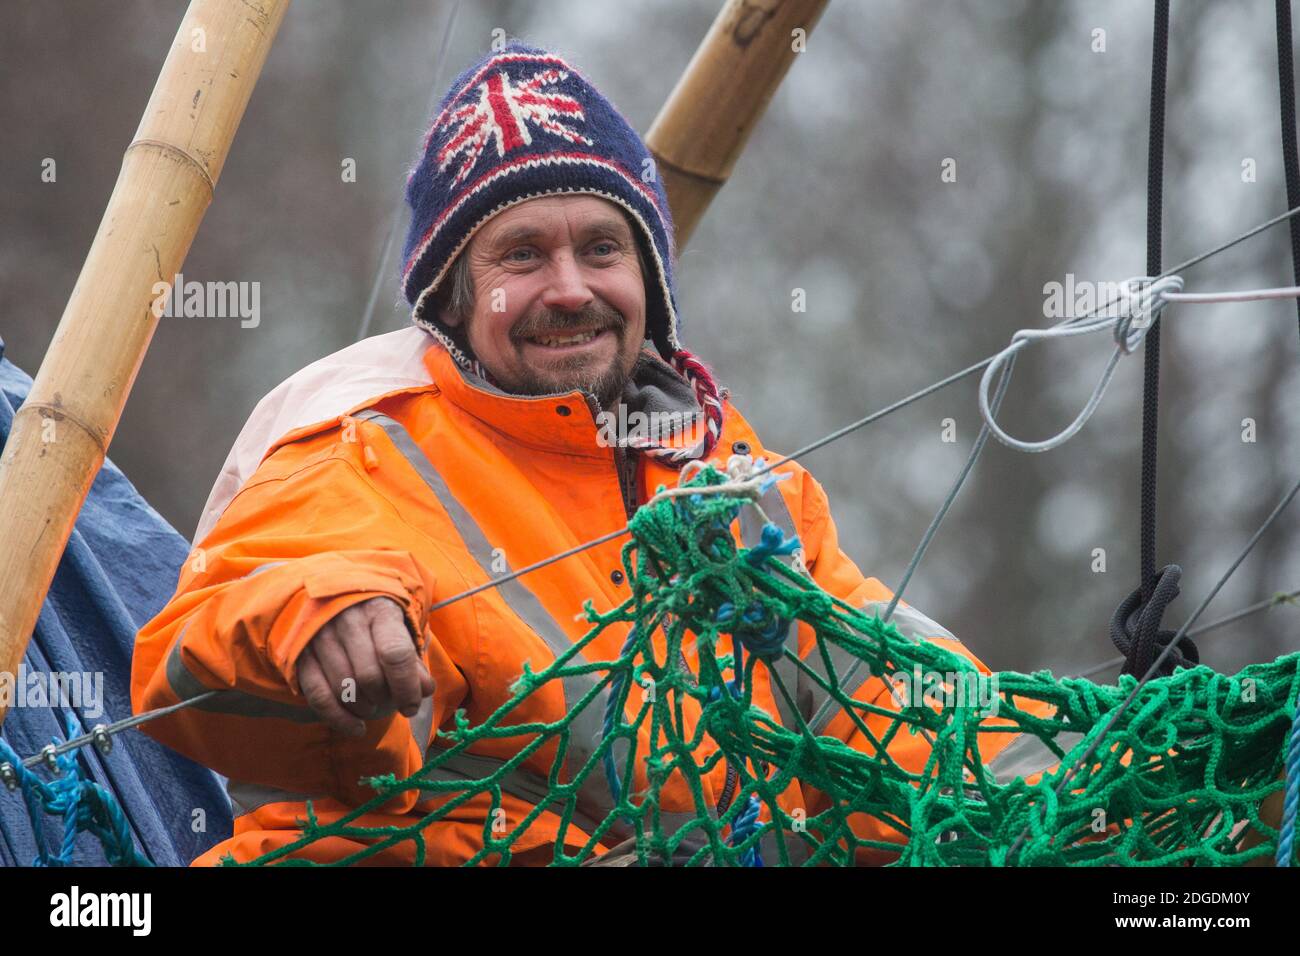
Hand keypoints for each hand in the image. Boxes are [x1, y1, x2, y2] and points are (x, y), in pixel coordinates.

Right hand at [295, 596, 432, 735]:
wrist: (336, 597)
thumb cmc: (376, 619)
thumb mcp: (401, 629)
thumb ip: (413, 659)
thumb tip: (425, 689)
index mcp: (379, 610)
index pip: (395, 654)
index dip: (406, 687)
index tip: (412, 706)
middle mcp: (347, 620)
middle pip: (368, 676)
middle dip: (384, 699)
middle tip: (391, 703)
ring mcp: (319, 637)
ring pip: (343, 688)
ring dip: (363, 708)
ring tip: (374, 708)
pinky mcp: (300, 655)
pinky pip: (318, 696)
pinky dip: (339, 719)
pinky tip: (357, 729)